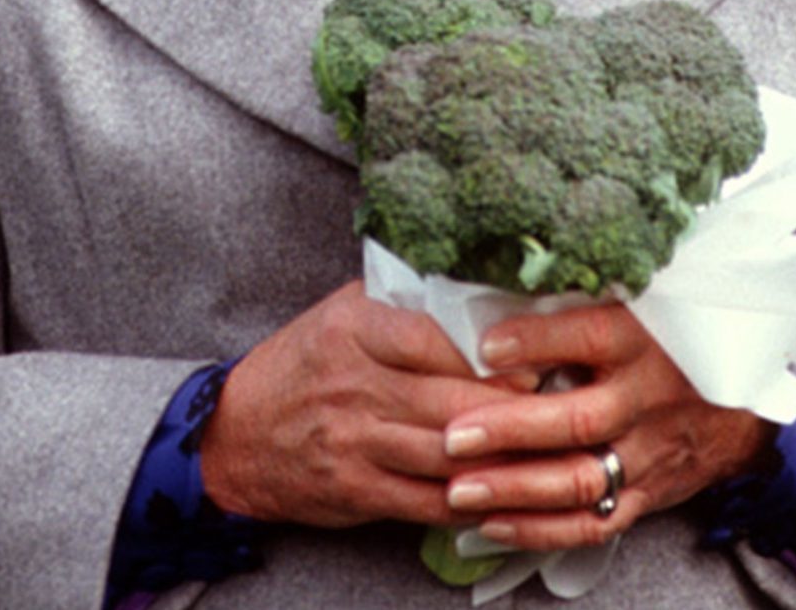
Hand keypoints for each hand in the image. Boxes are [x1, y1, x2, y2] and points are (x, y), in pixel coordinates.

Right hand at [201, 281, 522, 527]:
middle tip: (561, 411)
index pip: (434, 339)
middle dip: (514, 412)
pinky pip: (428, 502)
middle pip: (452, 403)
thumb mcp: (341, 314)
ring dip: (504, 461)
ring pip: (448, 456)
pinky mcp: (356, 491)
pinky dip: (473, 500)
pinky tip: (506, 493)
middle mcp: (353, 386)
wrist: (234, 435)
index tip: (536, 362)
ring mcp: (354, 443)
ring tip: (549, 453)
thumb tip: (482, 293)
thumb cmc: (302, 366)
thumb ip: (403, 303)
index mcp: (353, 331)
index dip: (492, 357)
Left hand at [436, 303, 776, 552]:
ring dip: (516, 489)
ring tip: (461, 490)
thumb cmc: (675, 338)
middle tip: (454, 435)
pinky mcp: (648, 493)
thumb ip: (585, 299)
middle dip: (511, 431)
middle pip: (578, 421)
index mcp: (645, 339)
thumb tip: (501, 283)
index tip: (486, 346)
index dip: (538, 341)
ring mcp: (649, 453)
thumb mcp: (646, 303)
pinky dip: (543, 530)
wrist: (744, 400)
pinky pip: (594, 522)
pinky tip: (495, 525)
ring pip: (581, 480)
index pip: (590, 337)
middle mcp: (648, 399)